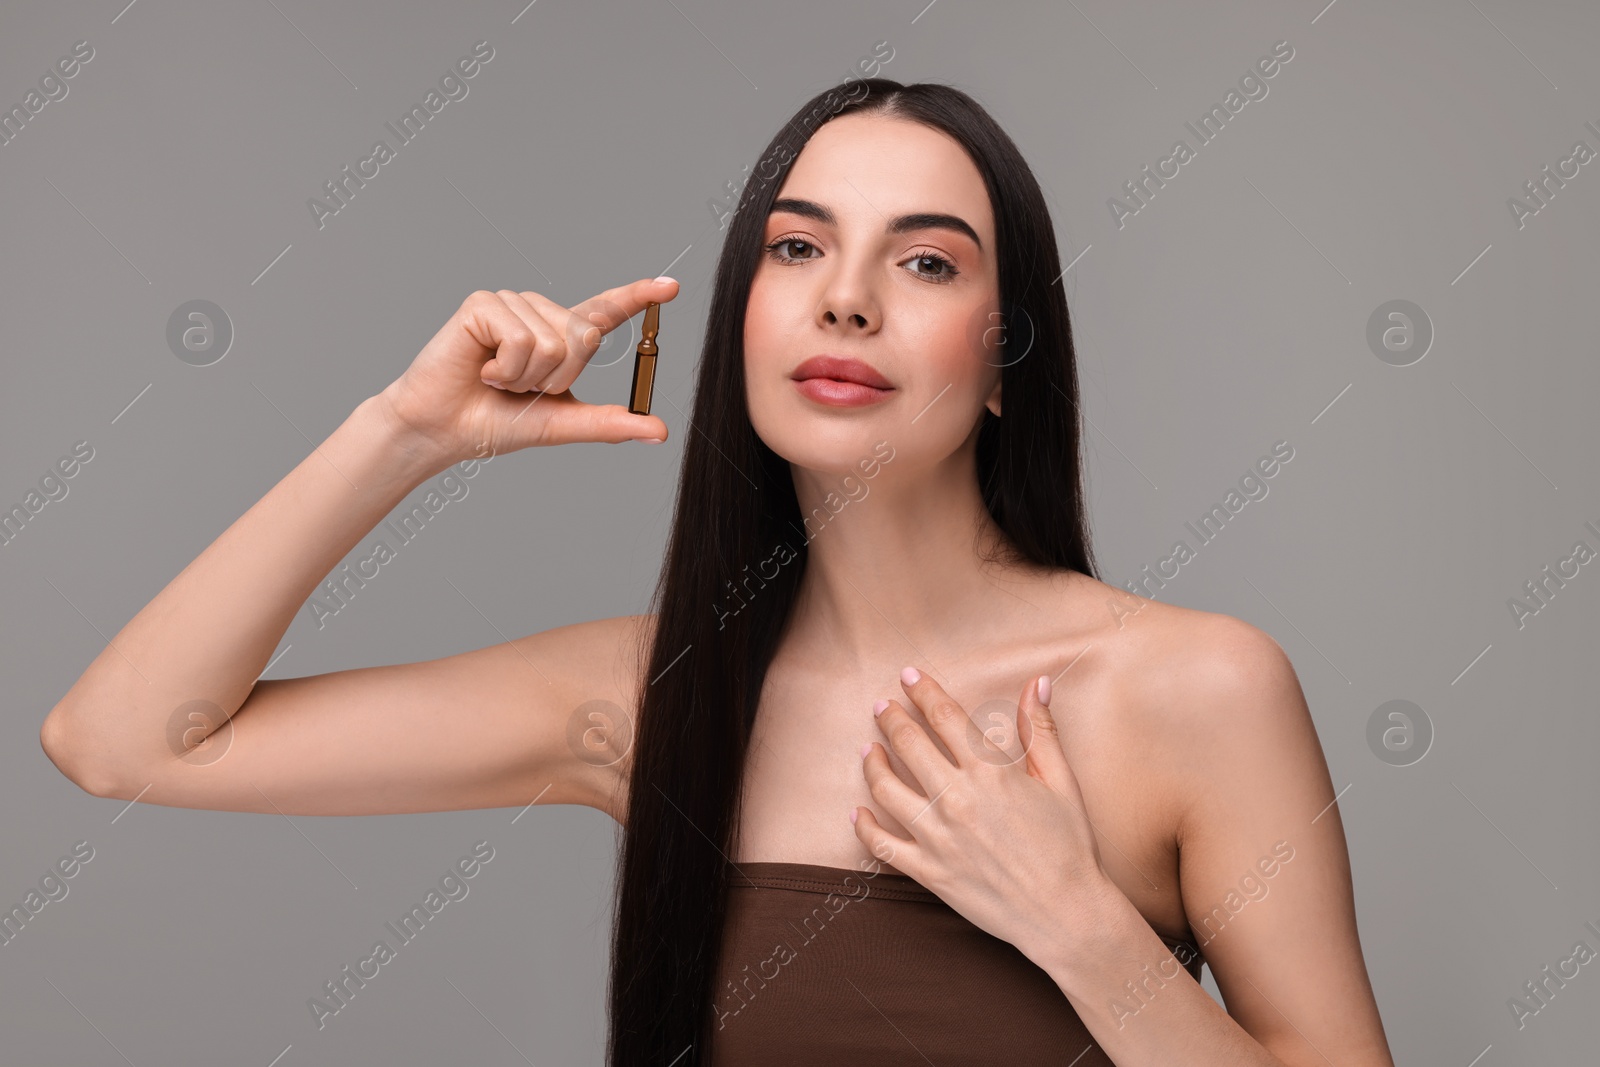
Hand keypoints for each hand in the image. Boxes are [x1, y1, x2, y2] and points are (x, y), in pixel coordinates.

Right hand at [376, 278, 676, 463]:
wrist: (443, 429)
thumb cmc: (494, 422)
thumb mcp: (560, 423)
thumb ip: (608, 423)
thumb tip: (660, 430)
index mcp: (561, 337)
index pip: (606, 312)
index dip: (638, 297)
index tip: (670, 287)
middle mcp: (540, 314)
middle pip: (585, 337)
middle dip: (558, 377)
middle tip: (522, 387)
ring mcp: (513, 304)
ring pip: (554, 341)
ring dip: (526, 377)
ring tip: (498, 379)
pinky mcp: (485, 303)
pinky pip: (522, 339)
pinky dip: (506, 368)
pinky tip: (483, 369)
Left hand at [850, 667, 1118, 957]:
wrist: (1067, 914)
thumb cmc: (1069, 847)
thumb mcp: (1062, 782)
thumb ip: (1041, 730)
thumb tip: (1035, 683)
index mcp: (991, 773)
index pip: (945, 718)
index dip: (924, 692)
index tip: (909, 677)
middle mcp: (958, 799)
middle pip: (909, 745)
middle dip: (891, 719)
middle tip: (881, 706)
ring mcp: (939, 837)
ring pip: (886, 789)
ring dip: (872, 764)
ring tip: (867, 750)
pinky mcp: (929, 872)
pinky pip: (883, 845)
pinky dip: (864, 827)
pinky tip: (857, 813)